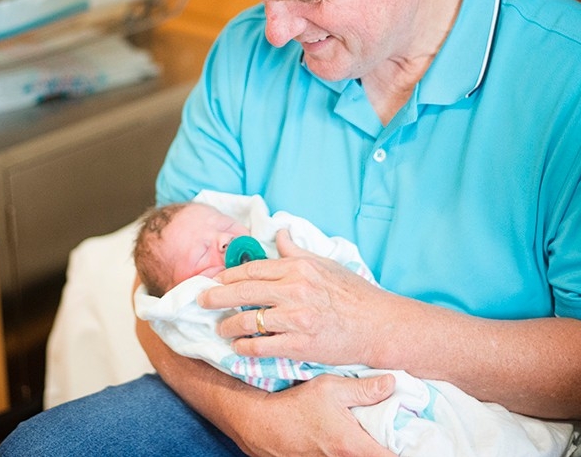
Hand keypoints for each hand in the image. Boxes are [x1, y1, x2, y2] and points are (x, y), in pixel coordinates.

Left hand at [200, 229, 388, 365]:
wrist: (378, 325)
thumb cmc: (353, 294)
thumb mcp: (325, 264)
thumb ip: (296, 251)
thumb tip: (279, 233)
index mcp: (298, 268)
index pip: (252, 269)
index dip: (228, 275)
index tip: (215, 279)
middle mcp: (294, 290)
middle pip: (242, 291)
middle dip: (216, 297)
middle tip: (202, 301)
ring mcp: (296, 318)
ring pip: (248, 320)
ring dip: (228, 325)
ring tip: (220, 328)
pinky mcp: (300, 344)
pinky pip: (262, 345)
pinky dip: (245, 346)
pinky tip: (238, 347)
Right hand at [234, 373, 396, 456]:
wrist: (261, 423)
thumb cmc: (295, 404)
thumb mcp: (330, 388)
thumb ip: (364, 389)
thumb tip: (393, 383)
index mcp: (353, 447)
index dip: (407, 450)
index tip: (413, 439)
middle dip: (388, 448)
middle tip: (394, 434)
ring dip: (369, 450)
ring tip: (373, 435)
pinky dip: (352, 452)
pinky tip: (352, 439)